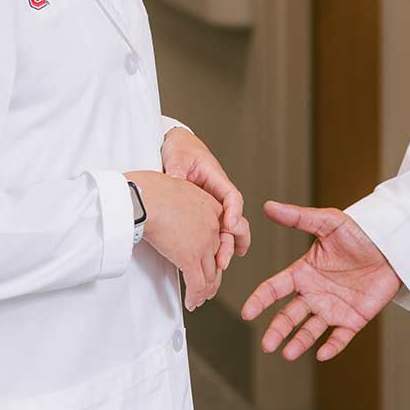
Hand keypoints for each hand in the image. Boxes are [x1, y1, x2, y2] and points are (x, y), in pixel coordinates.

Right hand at [126, 171, 230, 310]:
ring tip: (200, 298)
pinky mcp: (190, 258)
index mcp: (211, 206)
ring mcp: (204, 243)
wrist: (143, 196)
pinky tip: (192, 302)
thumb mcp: (176, 188)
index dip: (222, 250)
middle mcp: (213, 226)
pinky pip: (197, 284)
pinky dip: (195, 297)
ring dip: (205, 291)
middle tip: (208, 285)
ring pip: (211, 275)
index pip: (225, 234)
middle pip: (219, 257)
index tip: (219, 259)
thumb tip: (167, 211)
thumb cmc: (149, 188)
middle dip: (213, 275)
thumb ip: (180, 203)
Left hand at [161, 126, 251, 274]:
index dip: (233, 213)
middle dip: (235, 237)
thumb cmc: (180, 148)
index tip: (228, 226)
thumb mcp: (178, 157)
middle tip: (230, 254)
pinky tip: (210, 258)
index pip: (232, 197)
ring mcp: (210, 204)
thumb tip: (175, 180)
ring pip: (223, 227)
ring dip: (226, 245)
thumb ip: (178, 171)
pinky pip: (210, 228)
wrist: (174, 145)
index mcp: (217, 178)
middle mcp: (217, 194)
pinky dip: (212, 243)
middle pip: (234, 218)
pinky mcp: (200, 211)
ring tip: (222, 264)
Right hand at [239, 201, 403, 360]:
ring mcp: (333, 308)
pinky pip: (340, 337)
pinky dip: (331, 346)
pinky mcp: (354, 319)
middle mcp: (314, 293)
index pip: (274, 289)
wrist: (393, 245)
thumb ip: (298, 217)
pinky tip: (322, 354)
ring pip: (310, 330)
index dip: (260, 300)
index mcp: (303, 272)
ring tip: (287, 353)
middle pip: (289, 315)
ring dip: (299, 343)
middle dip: (277, 330)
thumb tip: (268, 206)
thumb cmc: (359, 232)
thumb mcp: (328, 222)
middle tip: (267, 345)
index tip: (248, 312)